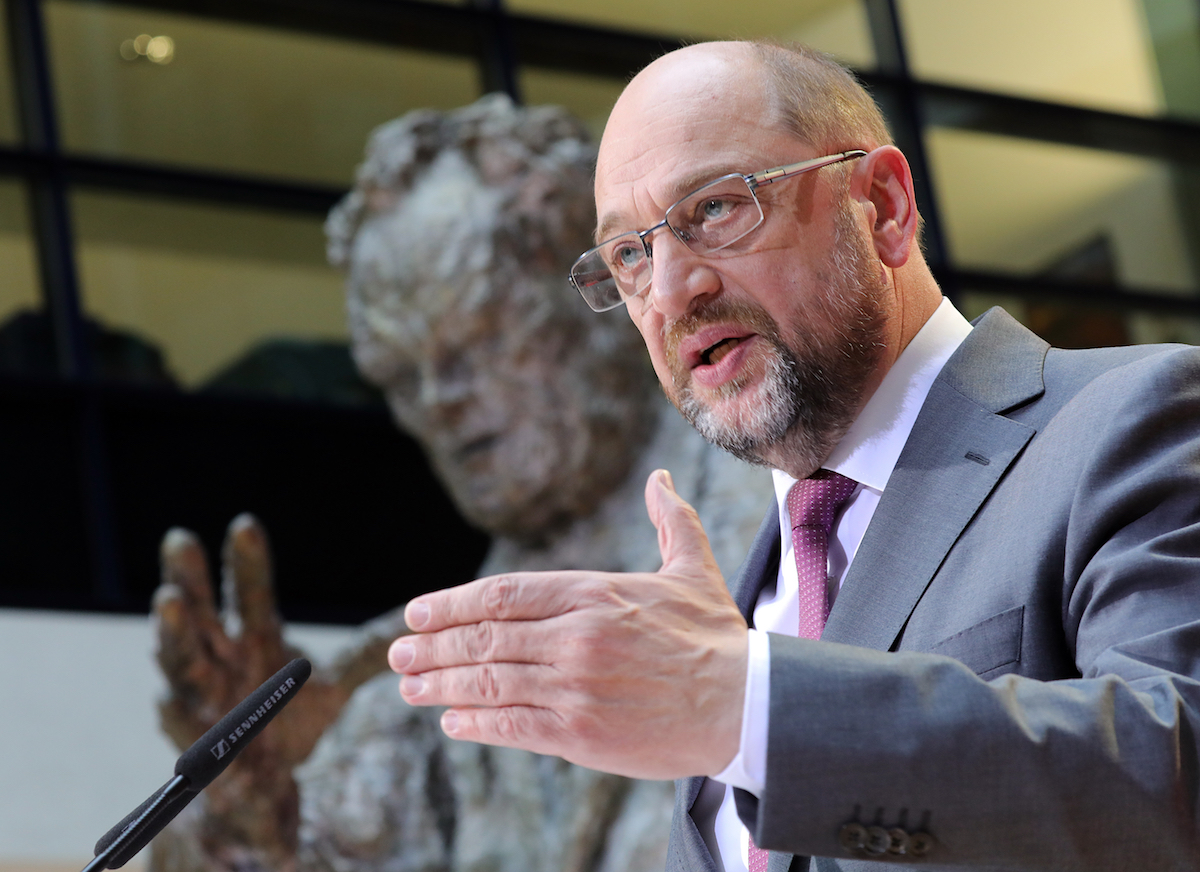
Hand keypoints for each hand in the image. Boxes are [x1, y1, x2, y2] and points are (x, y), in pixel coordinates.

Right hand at [154, 514, 407, 867]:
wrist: (263, 789)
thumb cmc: (290, 723)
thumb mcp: (334, 686)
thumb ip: (368, 652)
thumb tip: (414, 620)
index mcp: (254, 639)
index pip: (249, 591)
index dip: (246, 560)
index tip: (245, 523)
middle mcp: (220, 660)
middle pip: (199, 611)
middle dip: (189, 577)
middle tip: (182, 539)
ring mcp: (201, 698)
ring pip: (180, 660)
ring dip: (172, 632)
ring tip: (167, 600)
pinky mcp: (193, 743)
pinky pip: (181, 726)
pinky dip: (176, 713)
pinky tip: (169, 699)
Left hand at [388, 469, 748, 780]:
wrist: (746, 704)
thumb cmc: (716, 638)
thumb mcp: (693, 569)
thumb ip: (669, 520)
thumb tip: (659, 478)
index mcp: (592, 594)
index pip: (503, 594)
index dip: (452, 604)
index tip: (418, 613)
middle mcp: (575, 637)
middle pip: (484, 638)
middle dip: (434, 646)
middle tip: (398, 653)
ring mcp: (574, 686)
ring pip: (489, 682)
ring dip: (442, 685)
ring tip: (410, 687)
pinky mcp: (581, 733)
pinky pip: (512, 726)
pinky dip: (476, 723)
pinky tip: (453, 722)